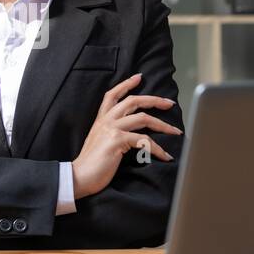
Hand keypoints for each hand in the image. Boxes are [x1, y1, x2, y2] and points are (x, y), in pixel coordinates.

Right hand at [71, 73, 179, 198]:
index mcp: (101, 119)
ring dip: (163, 125)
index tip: (139, 77)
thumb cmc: (91, 163)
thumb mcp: (99, 141)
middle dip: (154, 100)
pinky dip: (158, 148)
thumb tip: (130, 133)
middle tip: (169, 103)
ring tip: (175, 131)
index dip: (126, 84)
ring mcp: (111, 128)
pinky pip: (144, 140)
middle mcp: (106, 120)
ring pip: (143, 118)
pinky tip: (165, 156)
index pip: (112, 95)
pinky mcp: (117, 140)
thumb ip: (110, 132)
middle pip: (133, 101)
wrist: (79, 176)